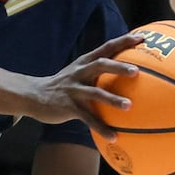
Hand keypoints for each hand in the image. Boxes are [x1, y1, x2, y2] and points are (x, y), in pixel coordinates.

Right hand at [23, 32, 145, 136]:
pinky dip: (101, 127)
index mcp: (84, 62)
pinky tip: (114, 136)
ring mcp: (74, 90)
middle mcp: (80, 73)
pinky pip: (88, 118)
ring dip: (112, 99)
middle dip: (118, 67)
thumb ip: (97, 69)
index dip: (123, 41)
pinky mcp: (69, 107)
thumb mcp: (78, 72)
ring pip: (95, 93)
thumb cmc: (63, 85)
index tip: (142, 38)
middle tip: (136, 72)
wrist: (33, 95)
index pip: (106, 48)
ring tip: (128, 106)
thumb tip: (124, 69)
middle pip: (100, 65)